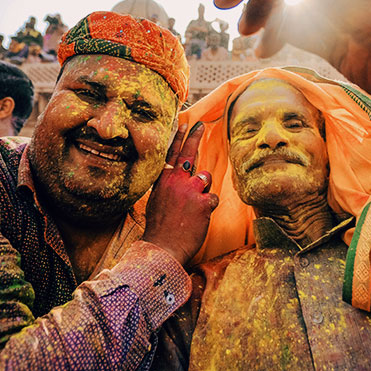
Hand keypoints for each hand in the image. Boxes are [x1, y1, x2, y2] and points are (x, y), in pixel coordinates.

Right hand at [141, 123, 218, 266]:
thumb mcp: (158, 201)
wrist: (163, 248)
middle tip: (201, 125)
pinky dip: (208, 208)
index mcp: (163, 182)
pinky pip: (212, 198)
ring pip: (205, 178)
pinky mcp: (203, 202)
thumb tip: (180, 175)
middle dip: (195, 138)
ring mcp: (190, 191)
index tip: (185, 123)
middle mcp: (176, 182)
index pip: (171, 154)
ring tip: (193, 208)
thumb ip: (168, 186)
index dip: (179, 138)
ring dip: (203, 190)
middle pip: (189, 155)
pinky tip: (198, 219)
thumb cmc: (160, 228)